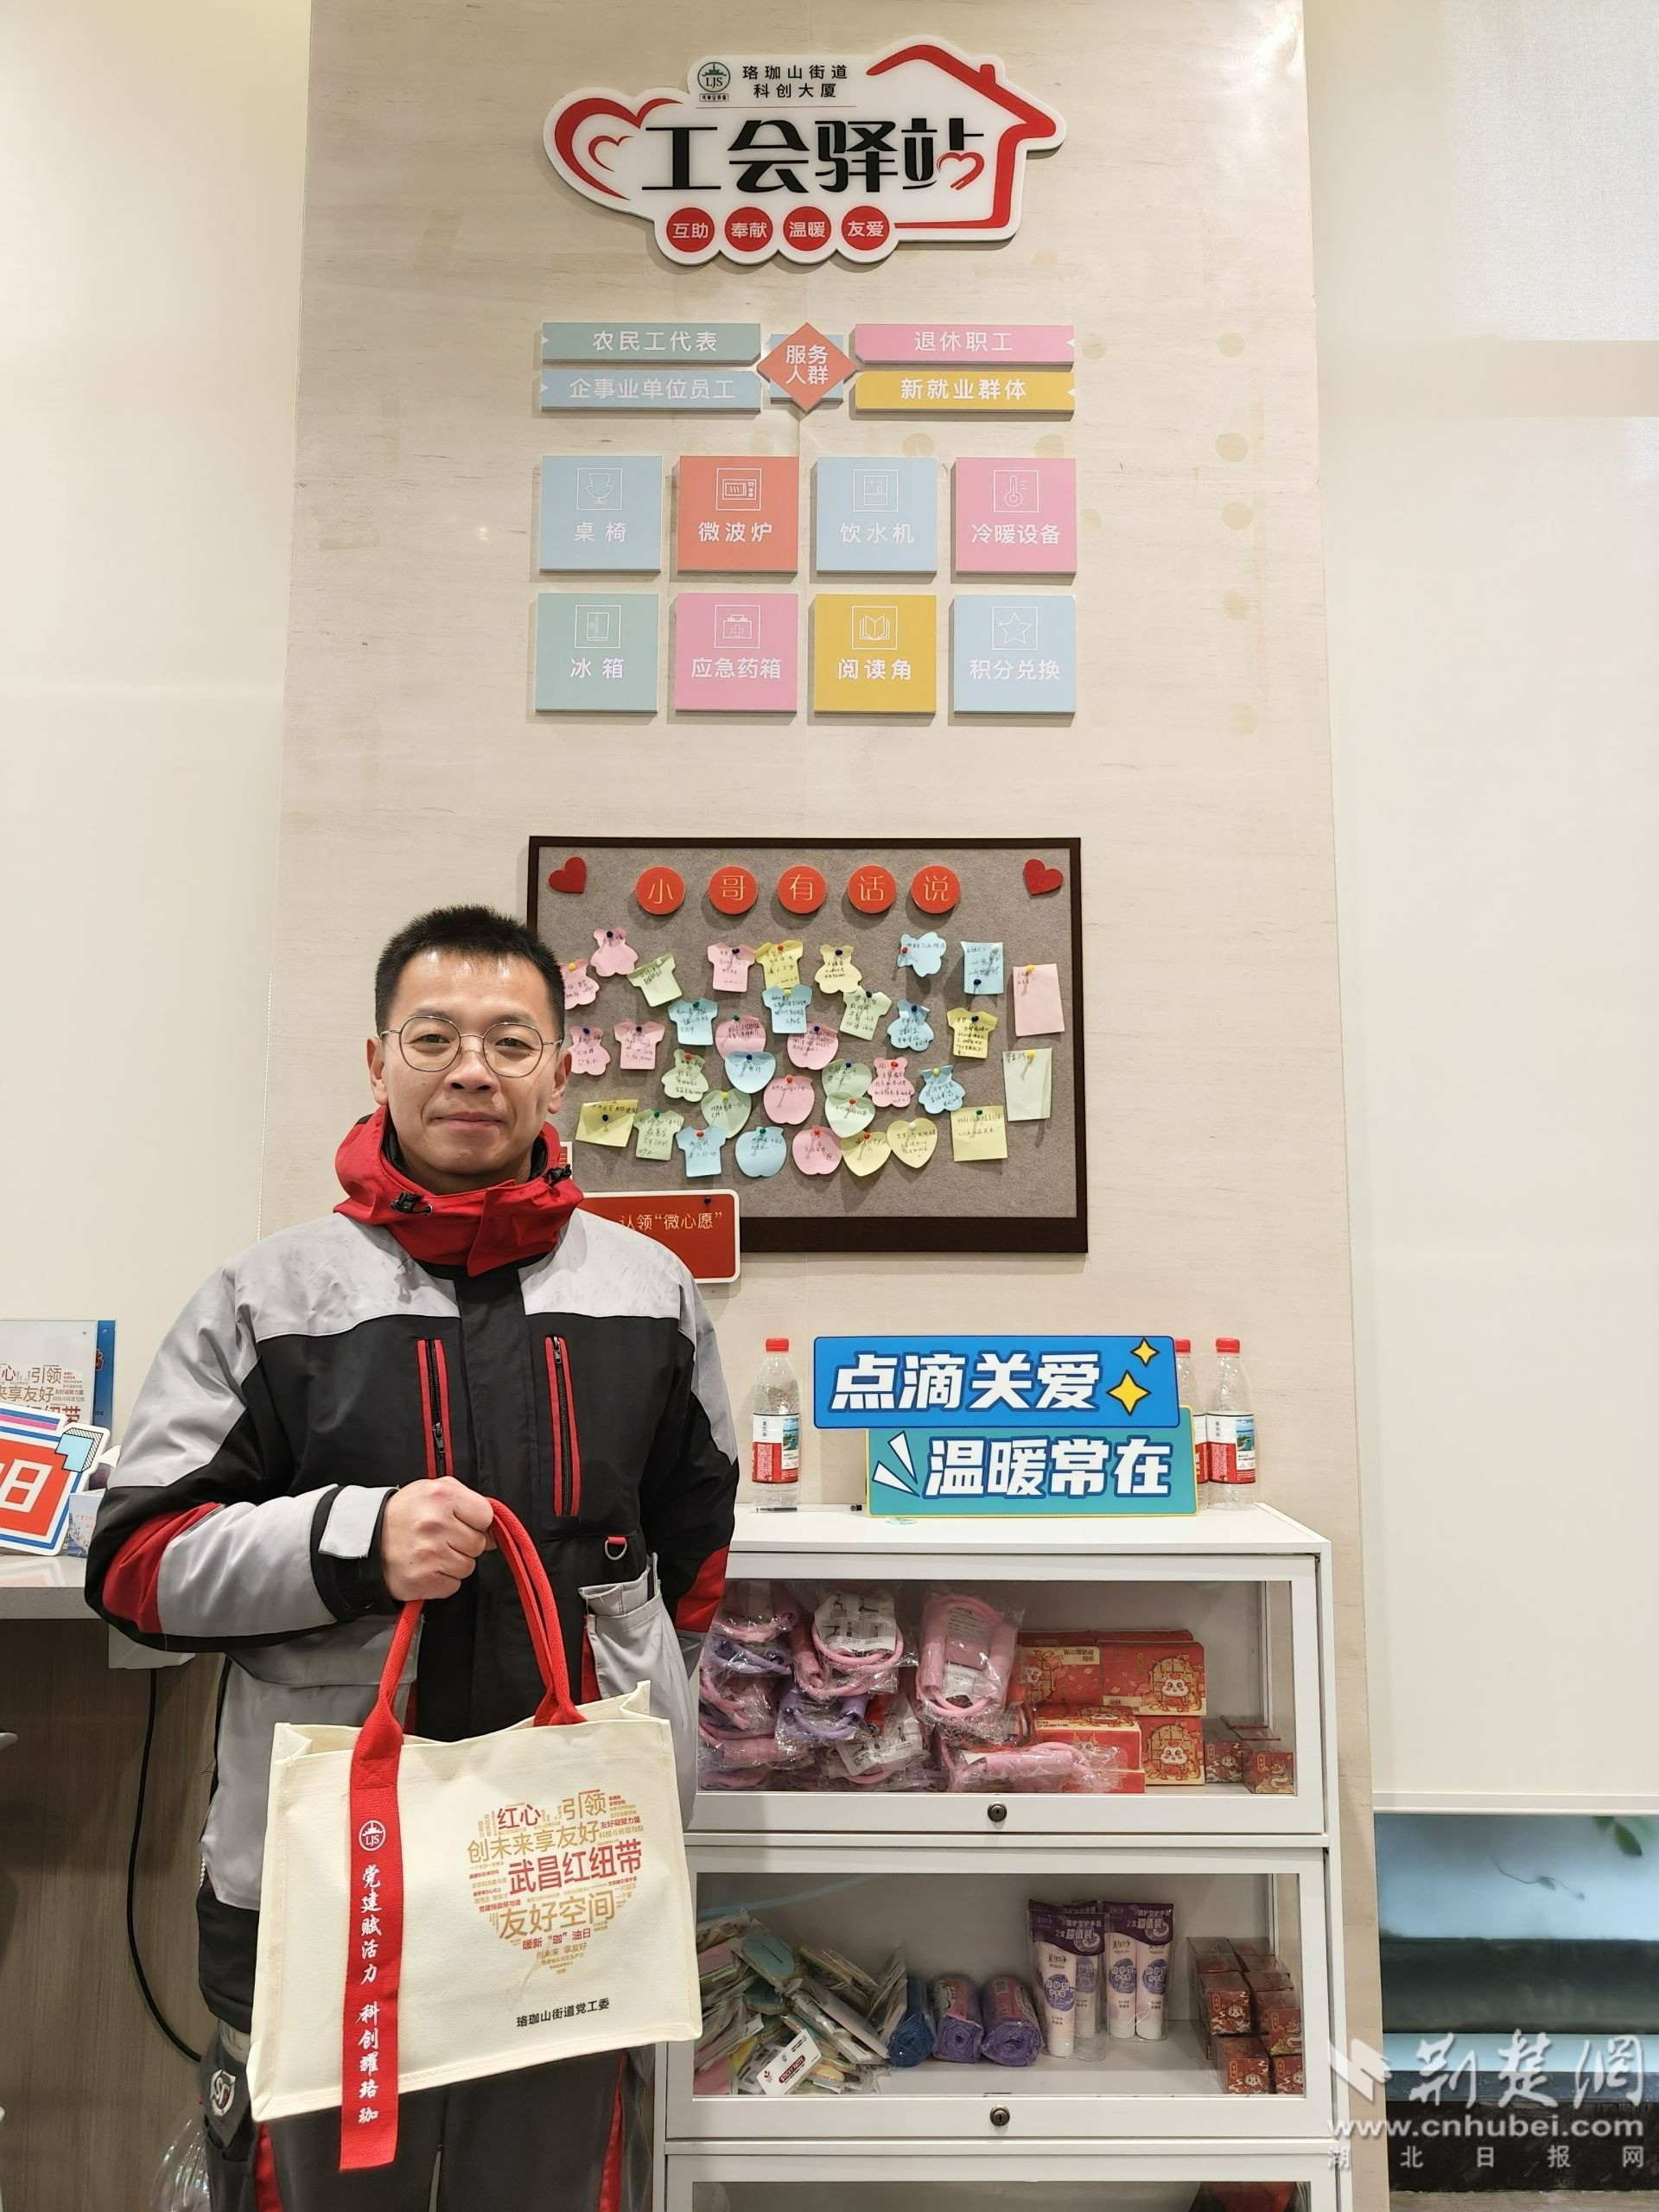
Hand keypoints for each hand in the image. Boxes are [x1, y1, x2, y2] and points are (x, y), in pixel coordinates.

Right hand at [380, 1477, 494, 1601]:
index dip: (476, 1522)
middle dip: (464, 1543)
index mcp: (442, 1495)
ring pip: (468, 1567)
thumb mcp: (434, 1491)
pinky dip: (443, 1580)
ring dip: (454, 1563)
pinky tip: (426, 1567)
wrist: (367, 1538)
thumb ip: (468, 1502)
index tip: (461, 1522)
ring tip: (431, 1552)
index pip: (485, 1516)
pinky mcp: (422, 1580)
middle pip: (479, 1544)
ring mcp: (429, 1554)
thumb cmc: (406, 1513)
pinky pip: (453, 1585)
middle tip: (441, 1537)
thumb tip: (493, 1533)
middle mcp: (435, 1524)